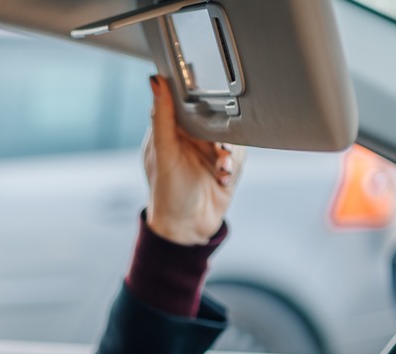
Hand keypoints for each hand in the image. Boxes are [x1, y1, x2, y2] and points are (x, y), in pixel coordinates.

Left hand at [142, 74, 245, 244]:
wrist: (188, 229)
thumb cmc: (167, 195)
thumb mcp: (163, 153)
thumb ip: (161, 117)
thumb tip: (155, 81)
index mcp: (170, 128)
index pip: (182, 97)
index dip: (194, 90)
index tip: (205, 86)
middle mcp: (191, 135)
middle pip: (214, 113)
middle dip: (220, 126)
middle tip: (218, 140)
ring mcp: (211, 149)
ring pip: (231, 133)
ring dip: (228, 149)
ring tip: (221, 164)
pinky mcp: (228, 163)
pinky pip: (240, 153)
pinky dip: (234, 163)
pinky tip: (224, 174)